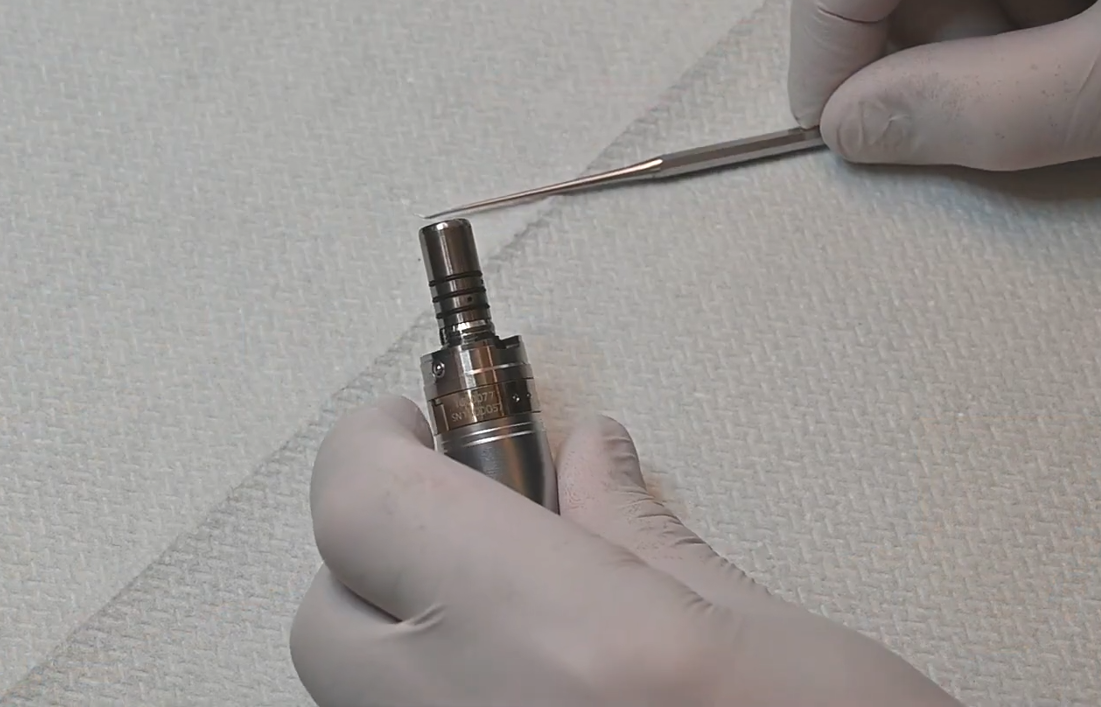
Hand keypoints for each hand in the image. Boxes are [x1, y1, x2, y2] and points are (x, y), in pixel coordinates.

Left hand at [289, 396, 961, 706]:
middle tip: (475, 521)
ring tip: (513, 620)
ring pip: (352, 700)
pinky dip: (437, 700)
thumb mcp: (774, 638)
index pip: (365, 505)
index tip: (409, 422)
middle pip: (325, 618)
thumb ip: (647, 541)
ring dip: (402, 643)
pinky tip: (530, 690)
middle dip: (382, 552)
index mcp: (560, 642)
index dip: (372, 445)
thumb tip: (588, 461)